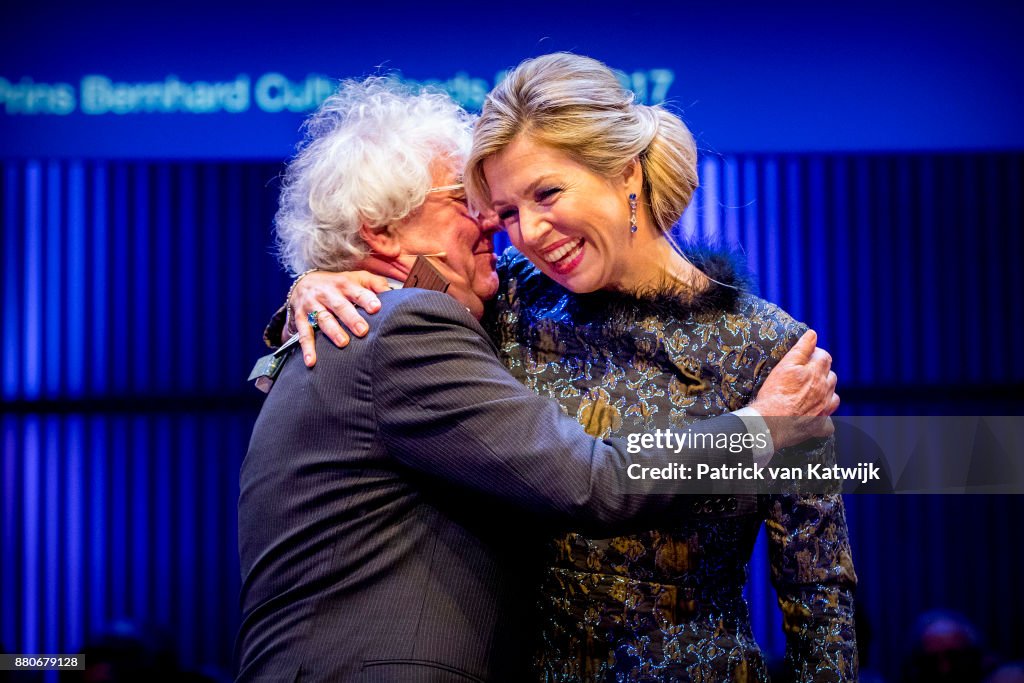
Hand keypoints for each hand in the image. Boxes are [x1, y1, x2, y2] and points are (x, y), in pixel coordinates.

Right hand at [287, 271, 391, 366]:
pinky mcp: (301, 317)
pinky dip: (307, 348)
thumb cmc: (338, 284)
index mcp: (344, 283)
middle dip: (351, 318)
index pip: (357, 291)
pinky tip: (312, 361)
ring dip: (332, 331)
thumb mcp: (356, 278)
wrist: (303, 282)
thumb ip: (375, 284)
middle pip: (340, 306)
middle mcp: (327, 293)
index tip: (376, 308)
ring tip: (343, 343)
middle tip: (363, 331)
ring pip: (323, 318)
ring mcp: (313, 305)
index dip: (366, 298)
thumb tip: (393, 293)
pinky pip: (303, 334)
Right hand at [749, 330, 839, 448]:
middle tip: (804, 374)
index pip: (824, 356)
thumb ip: (801, 349)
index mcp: (816, 373)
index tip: (805, 356)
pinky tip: (815, 413)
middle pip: (830, 375)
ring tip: (809, 391)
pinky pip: (829, 421)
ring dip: (825, 390)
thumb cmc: (775, 394)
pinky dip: (825, 415)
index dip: (815, 354)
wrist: (771, 422)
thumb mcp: (785, 365)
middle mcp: (824, 390)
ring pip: (833, 395)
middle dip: (821, 371)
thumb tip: (812, 334)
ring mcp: (824, 408)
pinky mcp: (820, 425)